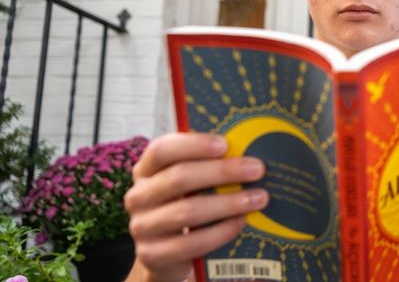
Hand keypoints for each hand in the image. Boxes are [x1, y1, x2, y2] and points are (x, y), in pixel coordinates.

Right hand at [123, 133, 268, 281]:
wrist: (165, 252)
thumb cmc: (184, 205)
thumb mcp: (189, 183)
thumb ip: (207, 166)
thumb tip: (248, 152)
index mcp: (146, 169)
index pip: (162, 150)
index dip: (193, 145)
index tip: (225, 145)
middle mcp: (139, 195)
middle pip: (179, 178)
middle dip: (222, 172)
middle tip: (256, 170)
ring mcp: (143, 226)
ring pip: (187, 211)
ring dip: (228, 203)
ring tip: (258, 198)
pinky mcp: (153, 254)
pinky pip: (190, 243)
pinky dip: (220, 232)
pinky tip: (240, 222)